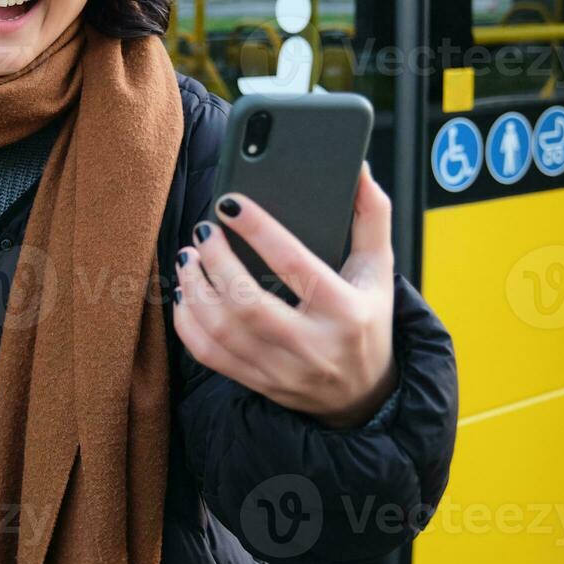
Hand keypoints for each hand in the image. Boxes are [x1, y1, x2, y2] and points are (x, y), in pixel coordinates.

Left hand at [172, 161, 397, 428]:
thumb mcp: (379, 270)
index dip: (257, 230)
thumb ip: (372, 216)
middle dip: (216, 262)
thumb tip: (359, 170)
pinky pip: (209, 355)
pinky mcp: (258, 382)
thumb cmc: (367, 319)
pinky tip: (185, 293)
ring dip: (195, 288)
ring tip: (189, 256)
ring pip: (222, 331)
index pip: (294, 265)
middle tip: (202, 230)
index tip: (229, 203)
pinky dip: (187, 322)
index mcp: (344, 310)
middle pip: (248, 304)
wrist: (364, 393)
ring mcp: (282, 369)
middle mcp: (312, 345)